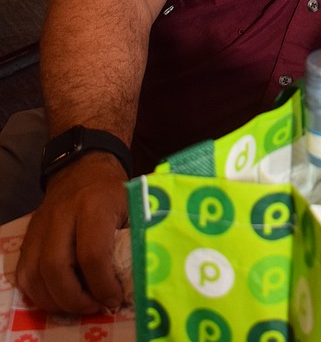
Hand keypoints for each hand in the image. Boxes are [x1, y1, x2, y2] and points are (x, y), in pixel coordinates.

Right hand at [16, 154, 129, 314]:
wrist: (83, 168)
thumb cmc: (113, 191)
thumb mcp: (133, 205)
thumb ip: (135, 236)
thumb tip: (141, 276)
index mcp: (93, 204)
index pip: (92, 254)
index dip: (103, 285)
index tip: (114, 299)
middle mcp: (61, 215)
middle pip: (56, 269)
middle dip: (76, 299)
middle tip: (95, 307)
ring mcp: (40, 226)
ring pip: (35, 275)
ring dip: (56, 301)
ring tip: (80, 305)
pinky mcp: (29, 237)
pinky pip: (24, 274)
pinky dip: (39, 294)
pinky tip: (60, 297)